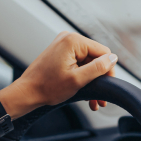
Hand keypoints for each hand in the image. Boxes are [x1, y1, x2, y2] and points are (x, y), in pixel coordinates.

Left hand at [0, 32, 116, 128]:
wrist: (27, 92)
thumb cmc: (47, 87)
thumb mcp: (77, 80)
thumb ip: (98, 68)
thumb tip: (113, 59)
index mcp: (73, 41)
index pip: (103, 52)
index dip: (107, 70)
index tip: (105, 88)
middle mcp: (68, 39)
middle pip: (96, 58)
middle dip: (99, 79)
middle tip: (99, 100)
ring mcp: (64, 45)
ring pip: (88, 63)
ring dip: (91, 82)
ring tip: (93, 101)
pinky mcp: (61, 53)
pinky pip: (78, 64)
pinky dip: (82, 78)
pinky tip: (85, 94)